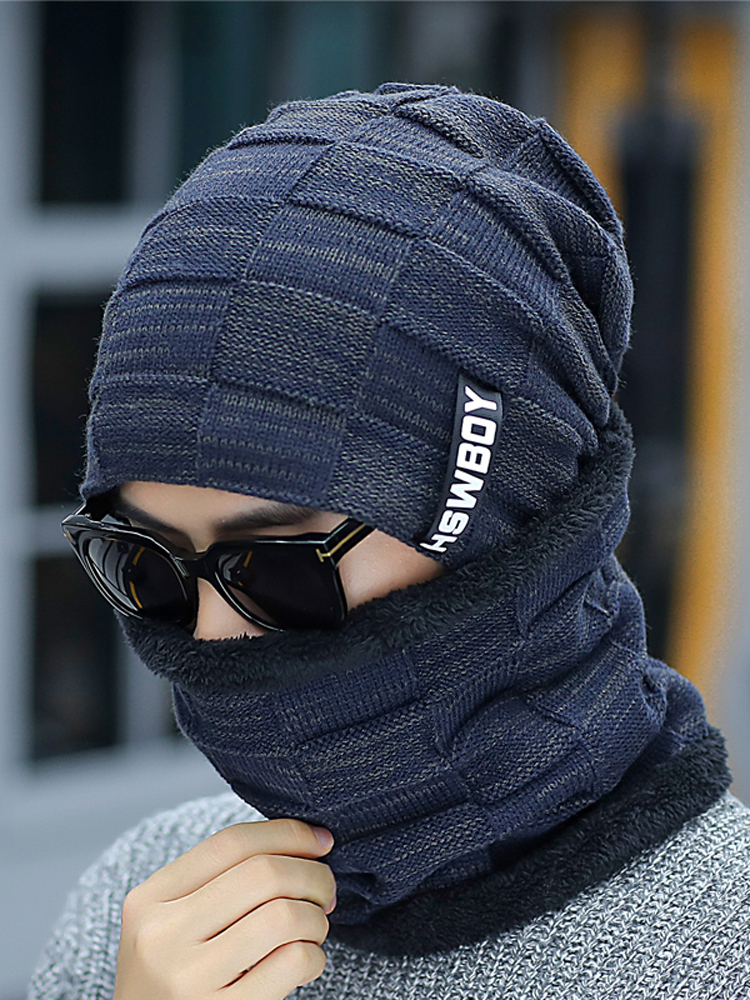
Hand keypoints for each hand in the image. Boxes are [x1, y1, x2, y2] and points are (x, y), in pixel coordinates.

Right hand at [113, 818, 335, 999]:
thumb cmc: (174, 977)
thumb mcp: (170, 923)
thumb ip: (216, 883)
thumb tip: (301, 841)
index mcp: (149, 900)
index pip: (231, 843)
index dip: (286, 833)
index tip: (319, 840)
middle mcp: (162, 936)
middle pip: (263, 874)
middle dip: (312, 875)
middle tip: (324, 890)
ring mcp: (189, 979)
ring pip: (283, 916)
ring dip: (315, 917)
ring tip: (313, 927)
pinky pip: (291, 963)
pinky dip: (313, 956)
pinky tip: (306, 961)